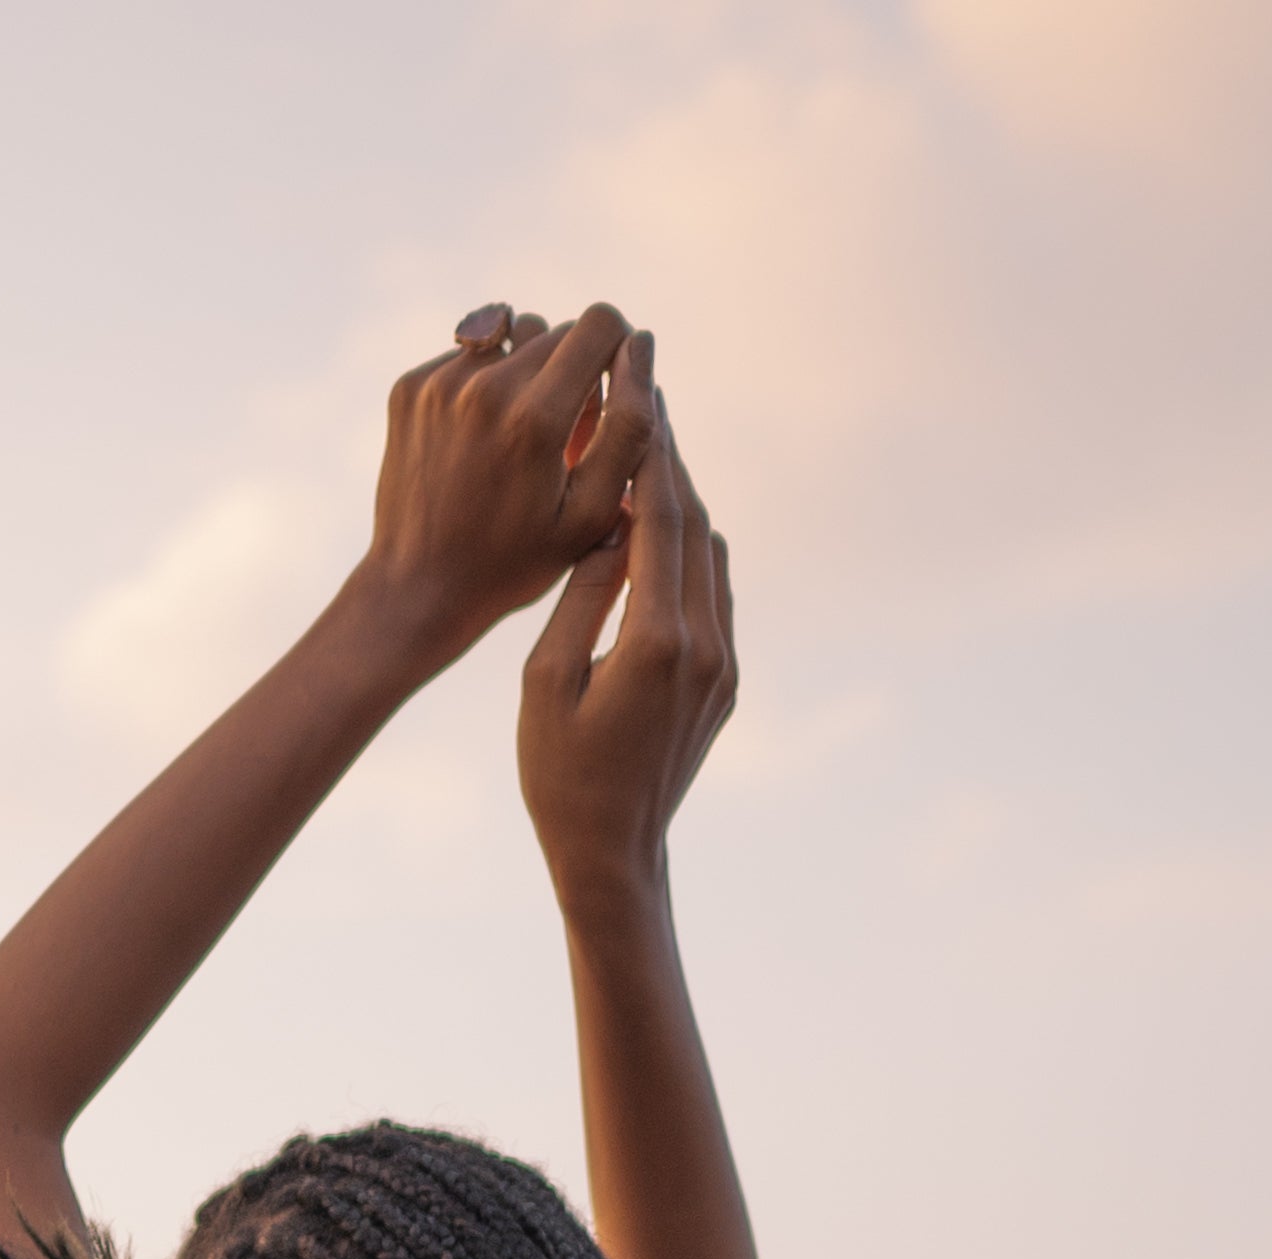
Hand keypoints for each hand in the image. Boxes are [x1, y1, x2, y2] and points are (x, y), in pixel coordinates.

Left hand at [353, 303, 655, 673]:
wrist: (416, 590)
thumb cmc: (514, 562)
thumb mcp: (590, 515)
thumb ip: (629, 428)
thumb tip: (642, 346)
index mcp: (534, 419)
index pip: (600, 324)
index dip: (617, 348)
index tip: (612, 384)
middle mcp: (484, 387)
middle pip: (556, 332)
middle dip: (572, 373)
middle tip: (563, 436)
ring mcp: (439, 383)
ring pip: (513, 338)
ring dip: (528, 374)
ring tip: (520, 436)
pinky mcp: (410, 387)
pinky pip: (469, 356)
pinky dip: (484, 385)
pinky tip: (479, 440)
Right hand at [516, 372, 735, 903]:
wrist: (614, 857)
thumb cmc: (559, 778)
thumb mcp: (545, 684)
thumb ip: (582, 597)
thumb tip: (613, 526)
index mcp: (657, 643)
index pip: (659, 517)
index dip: (649, 446)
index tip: (636, 388)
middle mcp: (705, 646)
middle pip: (694, 521)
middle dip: (669, 455)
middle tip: (645, 392)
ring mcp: (723, 664)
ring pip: (711, 551)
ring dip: (681, 497)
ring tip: (649, 447)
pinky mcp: (727, 680)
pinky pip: (715, 590)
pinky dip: (690, 545)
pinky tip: (660, 525)